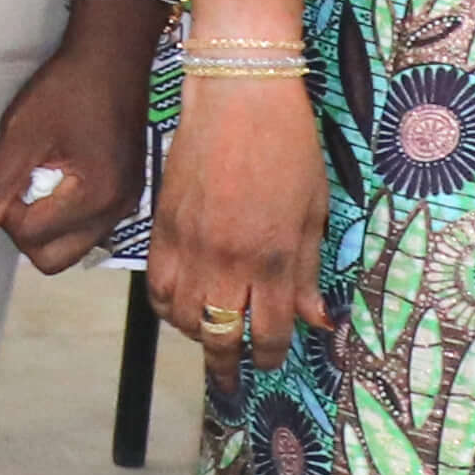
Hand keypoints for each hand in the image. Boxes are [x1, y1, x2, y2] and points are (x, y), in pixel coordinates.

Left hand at [0, 11, 148, 273]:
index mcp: (97, 198)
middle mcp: (119, 211)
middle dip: (25, 230)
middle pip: (54, 258)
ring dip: (45, 224)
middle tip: (18, 184)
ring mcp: (127, 205)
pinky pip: (88, 228)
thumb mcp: (22, 133)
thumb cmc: (66, 89)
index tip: (7, 172)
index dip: (6, 211)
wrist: (113, 56)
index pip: (32, 237)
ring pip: (71, 248)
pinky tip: (57, 177)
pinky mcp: (128, 194)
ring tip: (38, 178)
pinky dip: (65, 215)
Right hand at [148, 67, 331, 394]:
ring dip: (197, 333)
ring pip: (182, 318)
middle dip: (227, 366)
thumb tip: (317, 319)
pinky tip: (181, 304)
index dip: (272, 356)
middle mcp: (227, 262)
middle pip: (219, 337)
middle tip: (230, 380)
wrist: (238, 94)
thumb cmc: (288, 146)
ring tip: (210, 332)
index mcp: (272, 259)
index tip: (271, 361)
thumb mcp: (314, 211)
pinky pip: (156, 287)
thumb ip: (308, 270)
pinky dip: (167, 306)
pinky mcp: (163, 228)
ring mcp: (190, 246)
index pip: (270, 333)